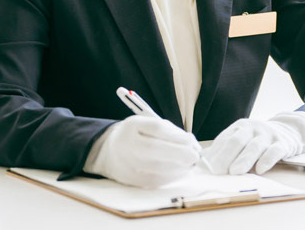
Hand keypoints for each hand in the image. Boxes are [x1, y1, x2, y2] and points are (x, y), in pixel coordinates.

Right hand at [83, 114, 200, 187]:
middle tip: (195, 155)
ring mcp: (128, 164)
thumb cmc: (137, 136)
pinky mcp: (132, 180)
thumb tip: (191, 142)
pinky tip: (181, 171)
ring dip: (180, 166)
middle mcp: (127, 145)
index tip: (191, 140)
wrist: (109, 153)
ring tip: (190, 163)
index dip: (177, 136)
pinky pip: (155, 180)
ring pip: (157, 168)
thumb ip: (169, 130)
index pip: (157, 129)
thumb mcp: (148, 124)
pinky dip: (172, 176)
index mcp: (132, 126)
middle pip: (155, 149)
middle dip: (181, 153)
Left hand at [202, 111, 304, 174]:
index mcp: (240, 127)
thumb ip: (224, 148)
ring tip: (235, 172)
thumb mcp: (242, 138)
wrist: (288, 130)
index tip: (208, 167)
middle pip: (237, 141)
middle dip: (226, 156)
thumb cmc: (258, 139)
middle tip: (218, 171)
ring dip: (244, 159)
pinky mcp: (282, 144)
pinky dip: (266, 160)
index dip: (215, 153)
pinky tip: (260, 170)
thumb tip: (202, 162)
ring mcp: (268, 135)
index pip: (224, 139)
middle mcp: (253, 128)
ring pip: (255, 147)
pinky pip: (274, 151)